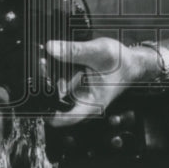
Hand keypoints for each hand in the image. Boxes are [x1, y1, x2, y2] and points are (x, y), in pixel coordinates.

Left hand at [44, 37, 159, 127]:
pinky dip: (58, 74)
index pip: (62, 119)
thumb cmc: (122, 62)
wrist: (133, 62)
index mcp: (90, 105)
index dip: (45, 111)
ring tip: (48, 62)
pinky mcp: (79, 88)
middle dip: (46, 87)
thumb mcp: (99, 52)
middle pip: (55, 102)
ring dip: (51, 78)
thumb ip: (74, 51)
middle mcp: (84, 105)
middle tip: (41, 68)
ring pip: (57, 92)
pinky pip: (62, 84)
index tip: (36, 100)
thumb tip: (51, 48)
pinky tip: (58, 62)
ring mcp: (81, 97)